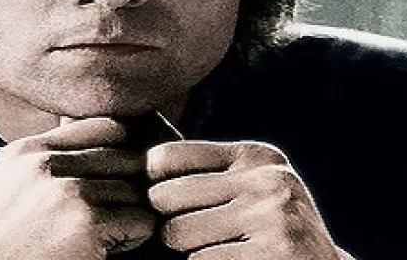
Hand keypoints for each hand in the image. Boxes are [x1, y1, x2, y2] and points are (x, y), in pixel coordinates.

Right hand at [0, 118, 154, 259]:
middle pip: (125, 158)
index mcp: (26, 151)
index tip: (112, 179)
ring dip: (130, 215)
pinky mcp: (87, 222)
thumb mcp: (12, 185)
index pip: (104, 126)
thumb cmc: (2, 244)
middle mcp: (45, 163)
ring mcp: (67, 190)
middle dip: (126, 187)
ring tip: (101, 235)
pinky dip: (132, 238)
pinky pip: (141, 220)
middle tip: (108, 214)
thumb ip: (47, 161)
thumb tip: (102, 143)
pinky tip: (104, 249)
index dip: (120, 152)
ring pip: (137, 190)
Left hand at [146, 140, 350, 258]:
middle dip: (171, 223)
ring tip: (226, 250)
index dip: (156, 187)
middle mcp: (268, 178)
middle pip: (164, 197)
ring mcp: (274, 216)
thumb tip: (130, 155)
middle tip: (205, 235)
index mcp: (256, 156)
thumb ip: (202, 172)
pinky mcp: (276, 252)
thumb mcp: (247, 190)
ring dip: (190, 250)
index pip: (163, 158)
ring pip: (177, 233)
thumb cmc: (268, 234)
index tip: (172, 205)